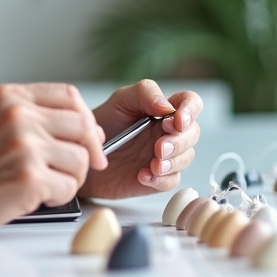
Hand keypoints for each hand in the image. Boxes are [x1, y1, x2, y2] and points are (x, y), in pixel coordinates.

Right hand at [0, 83, 106, 236]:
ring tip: (45, 184)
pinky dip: (58, 197)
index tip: (87, 139)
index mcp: (11, 97)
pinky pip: (68, 188)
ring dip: (70, 178)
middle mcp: (19, 116)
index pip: (69, 96)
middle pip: (83, 126)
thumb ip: (33, 115)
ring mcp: (25, 146)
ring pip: (80, 160)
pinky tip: (36, 197)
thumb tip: (90, 129)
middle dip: (86, 151)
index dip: (86, 119)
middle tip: (73, 169)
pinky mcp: (29, 178)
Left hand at [80, 80, 201, 198]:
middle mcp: (167, 132)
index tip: (177, 121)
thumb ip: (144, 94)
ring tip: (153, 164)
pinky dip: (160, 179)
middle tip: (159, 147)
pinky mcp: (156, 178)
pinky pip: (170, 181)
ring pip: (186, 158)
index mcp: (163, 110)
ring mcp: (164, 155)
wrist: (83, 152)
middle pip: (192, 134)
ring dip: (173, 162)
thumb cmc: (103, 123)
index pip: (190, 103)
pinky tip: (143, 176)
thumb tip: (168, 107)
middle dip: (179, 141)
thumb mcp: (120, 101)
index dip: (190, 111)